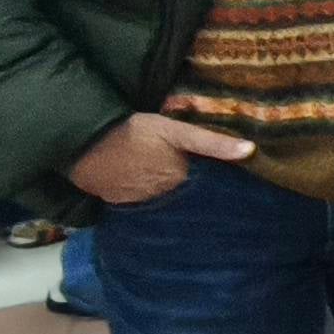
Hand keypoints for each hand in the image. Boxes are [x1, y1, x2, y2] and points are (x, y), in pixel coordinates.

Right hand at [70, 112, 257, 204]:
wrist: (82, 144)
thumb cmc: (133, 131)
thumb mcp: (174, 130)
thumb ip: (212, 143)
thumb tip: (251, 151)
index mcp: (180, 180)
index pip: (205, 186)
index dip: (213, 181)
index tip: (222, 178)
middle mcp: (163, 197)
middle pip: (184, 193)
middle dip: (190, 187)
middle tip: (191, 174)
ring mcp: (139, 202)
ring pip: (162, 198)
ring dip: (166, 191)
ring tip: (164, 176)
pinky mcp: (119, 203)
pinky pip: (139, 201)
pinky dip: (144, 193)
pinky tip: (142, 181)